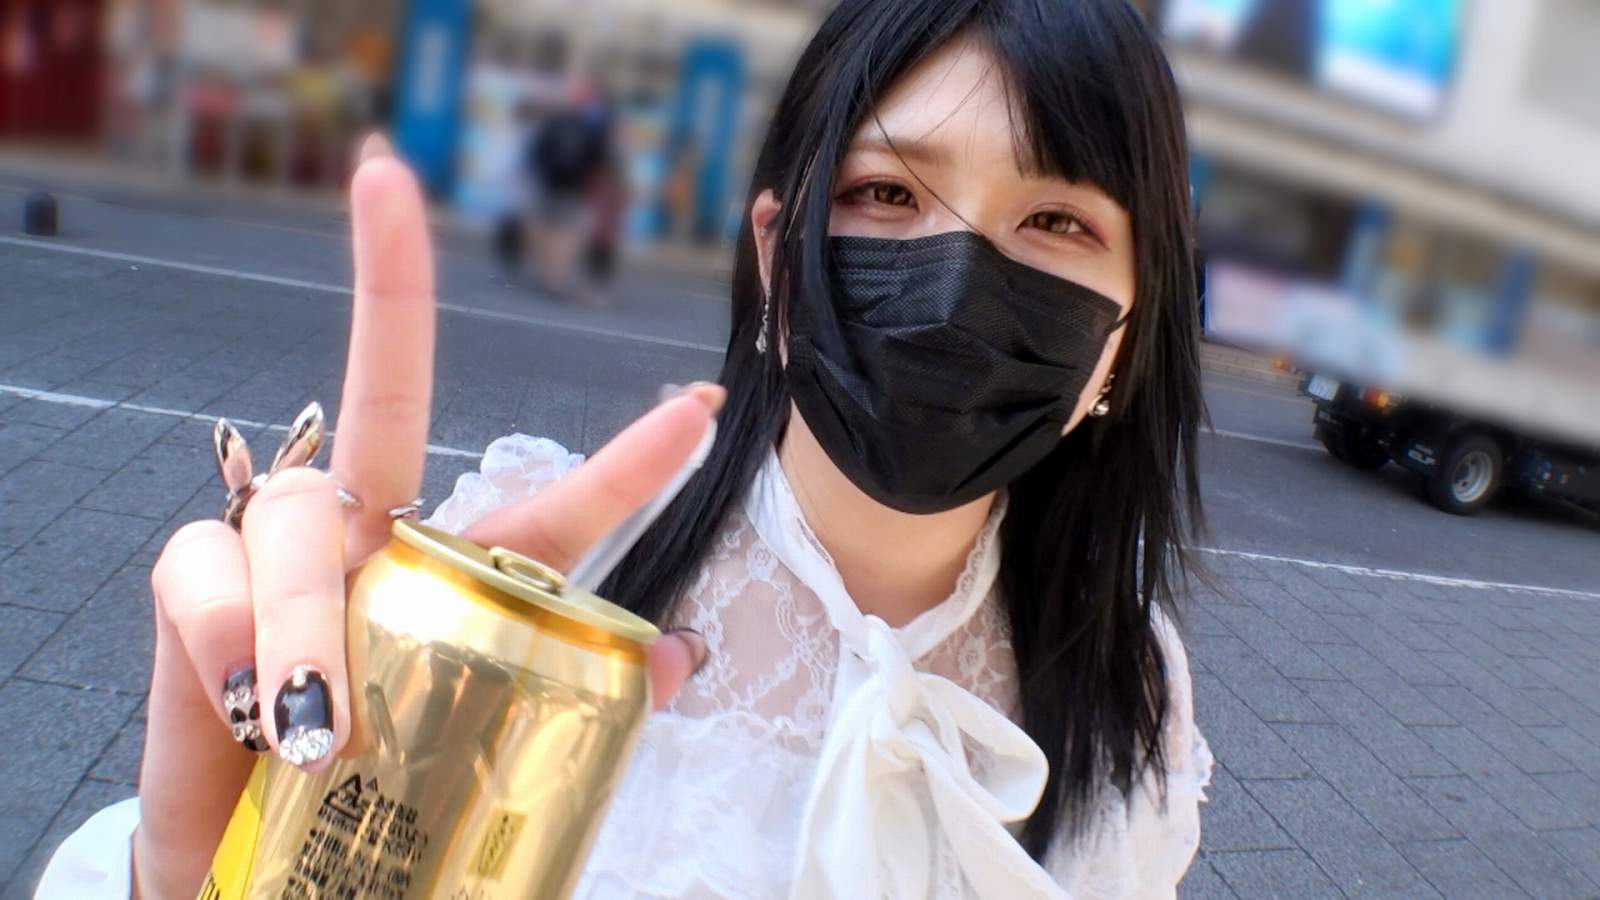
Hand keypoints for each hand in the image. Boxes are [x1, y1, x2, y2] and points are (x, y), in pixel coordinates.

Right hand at [131, 137, 718, 898]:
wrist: (251, 855)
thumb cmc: (367, 797)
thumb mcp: (476, 751)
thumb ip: (568, 696)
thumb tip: (676, 660)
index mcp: (461, 572)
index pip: (556, 507)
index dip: (631, 456)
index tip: (705, 402)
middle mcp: (376, 532)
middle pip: (390, 397)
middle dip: (393, 278)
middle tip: (388, 178)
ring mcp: (283, 547)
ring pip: (302, 512)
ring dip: (312, 615)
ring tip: (319, 728)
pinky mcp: (196, 579)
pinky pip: (208, 571)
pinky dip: (235, 635)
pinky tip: (251, 701)